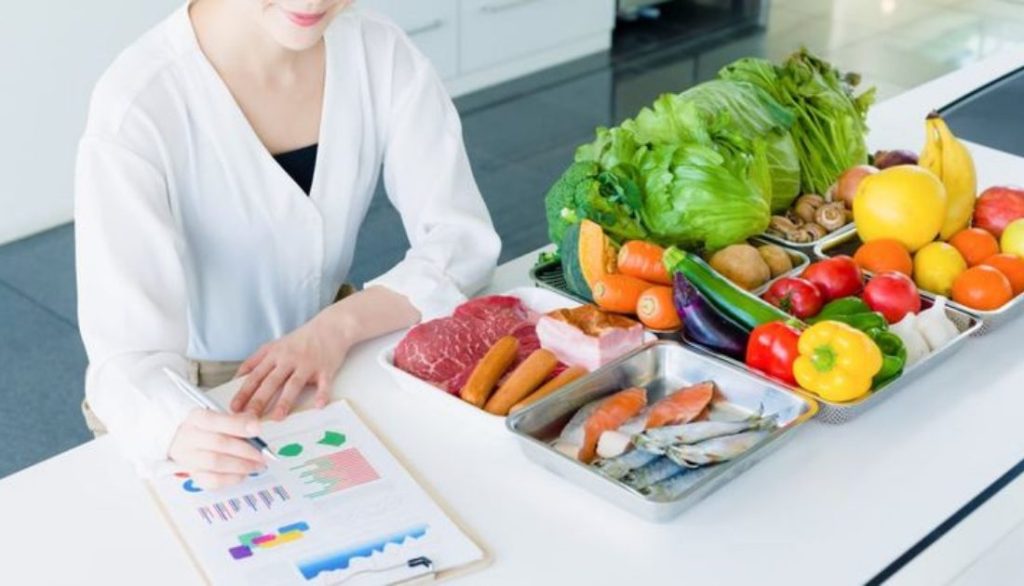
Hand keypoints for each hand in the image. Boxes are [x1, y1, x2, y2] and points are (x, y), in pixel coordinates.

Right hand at [168, 409, 265, 489]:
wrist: (186, 444)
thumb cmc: (209, 431)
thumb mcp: (221, 418)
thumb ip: (238, 420)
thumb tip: (254, 426)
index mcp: (197, 418)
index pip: (215, 421)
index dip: (238, 425)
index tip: (257, 429)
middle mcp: (189, 437)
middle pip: (219, 443)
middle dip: (245, 450)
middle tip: (262, 454)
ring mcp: (189, 458)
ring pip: (216, 463)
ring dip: (242, 465)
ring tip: (257, 465)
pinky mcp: (194, 475)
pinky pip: (213, 480)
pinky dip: (232, 478)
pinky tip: (243, 474)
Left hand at [231, 315, 352, 419]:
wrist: (330, 326)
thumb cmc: (302, 339)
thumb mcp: (275, 345)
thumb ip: (257, 361)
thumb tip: (238, 378)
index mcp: (274, 355)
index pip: (255, 376)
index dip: (243, 392)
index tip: (234, 408)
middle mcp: (288, 359)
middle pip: (271, 382)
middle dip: (258, 401)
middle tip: (249, 417)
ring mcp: (307, 364)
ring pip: (293, 384)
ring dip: (285, 401)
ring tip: (278, 417)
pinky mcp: (325, 368)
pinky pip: (323, 384)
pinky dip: (322, 395)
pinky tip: (318, 406)